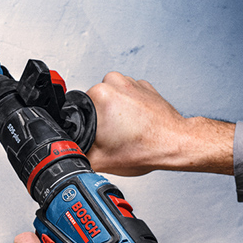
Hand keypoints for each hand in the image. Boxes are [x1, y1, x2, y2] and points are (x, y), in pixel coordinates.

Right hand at [85, 72, 234, 175]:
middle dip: (100, 120)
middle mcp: (114, 82)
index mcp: (99, 95)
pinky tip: (136, 125)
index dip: (84, 127)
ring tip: (126, 131)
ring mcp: (131, 82)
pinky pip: (128, 97)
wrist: (175, 144)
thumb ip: (76, 154)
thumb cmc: (145, 148)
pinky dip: (130, 109)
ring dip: (115, 113)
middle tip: (113, 137)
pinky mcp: (145, 86)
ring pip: (111, 99)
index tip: (98, 136)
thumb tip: (66, 154)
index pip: (77, 110)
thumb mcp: (99, 160)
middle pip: (94, 104)